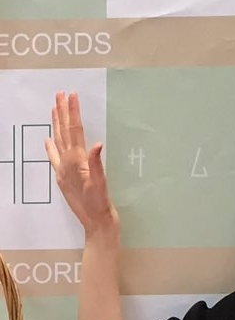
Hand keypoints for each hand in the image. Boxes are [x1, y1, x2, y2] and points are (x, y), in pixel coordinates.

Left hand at [45, 91, 117, 234]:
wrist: (97, 225)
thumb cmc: (101, 208)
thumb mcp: (101, 186)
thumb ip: (97, 165)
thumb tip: (96, 145)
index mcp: (77, 163)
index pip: (74, 132)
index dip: (73, 113)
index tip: (72, 96)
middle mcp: (67, 164)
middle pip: (63, 133)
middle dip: (62, 112)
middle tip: (60, 94)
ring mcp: (63, 171)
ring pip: (57, 141)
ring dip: (55, 124)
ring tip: (53, 108)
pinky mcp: (63, 179)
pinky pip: (54, 158)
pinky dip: (50, 146)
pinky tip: (47, 138)